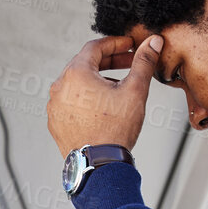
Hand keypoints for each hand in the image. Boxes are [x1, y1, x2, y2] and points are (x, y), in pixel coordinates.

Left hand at [47, 34, 161, 157]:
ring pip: (77, 83)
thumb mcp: (134, 91)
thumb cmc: (115, 130)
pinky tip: (102, 106)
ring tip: (118, 87)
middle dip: (108, 61)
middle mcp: (59, 87)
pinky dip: (86, 98)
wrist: (99, 166)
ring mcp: (54, 105)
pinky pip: (70, 101)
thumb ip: (143, 62)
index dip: (116, 43)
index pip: (95, 47)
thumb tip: (153, 43)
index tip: (130, 45)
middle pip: (84, 64)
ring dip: (97, 80)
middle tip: (128, 62)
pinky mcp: (55, 121)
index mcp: (76, 73)